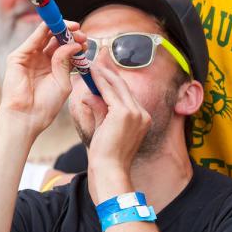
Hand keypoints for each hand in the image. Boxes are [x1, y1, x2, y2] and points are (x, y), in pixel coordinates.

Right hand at [0, 21, 87, 136]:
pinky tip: (54, 26)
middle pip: (56, 40)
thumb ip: (67, 62)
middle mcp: (42, 60)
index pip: (65, 48)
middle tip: (81, 33)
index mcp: (54, 67)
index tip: (85, 41)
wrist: (27, 117)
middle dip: (69, 34)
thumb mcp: (63, 82)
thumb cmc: (46, 105)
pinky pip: (32, 39)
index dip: (75, 42)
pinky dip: (43, 30)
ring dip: (59, 29)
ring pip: (45, 36)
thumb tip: (73, 44)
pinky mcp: (18, 57)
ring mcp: (30, 57)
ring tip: (73, 28)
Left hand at [84, 62, 151, 191]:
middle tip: (95, 59)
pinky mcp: (125, 113)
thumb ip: (100, 110)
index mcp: (142, 119)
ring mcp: (136, 113)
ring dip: (103, 73)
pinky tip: (90, 72)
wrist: (110, 171)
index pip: (126, 94)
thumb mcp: (104, 130)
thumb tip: (89, 94)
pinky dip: (99, 80)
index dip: (113, 80)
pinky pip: (110, 91)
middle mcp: (142, 114)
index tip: (101, 69)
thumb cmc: (106, 157)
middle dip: (108, 71)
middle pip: (124, 86)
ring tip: (90, 63)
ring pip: (118, 85)